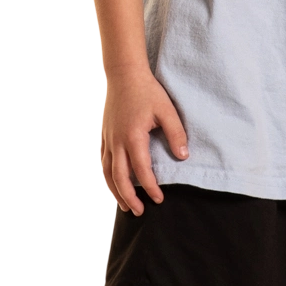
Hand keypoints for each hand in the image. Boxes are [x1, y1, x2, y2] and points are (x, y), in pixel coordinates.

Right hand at [100, 67, 188, 214]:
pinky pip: (103, 162)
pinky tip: (114, 183)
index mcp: (133, 137)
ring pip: (107, 173)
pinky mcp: (104, 135)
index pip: (142, 171)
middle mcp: (117, 142)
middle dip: (129, 198)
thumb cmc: (148, 91)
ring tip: (125, 206)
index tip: (159, 199)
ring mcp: (108, 139)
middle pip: (119, 179)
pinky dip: (108, 176)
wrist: (124, 74)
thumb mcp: (167, 110)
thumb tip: (183, 157)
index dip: (151, 188)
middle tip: (140, 212)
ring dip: (116, 191)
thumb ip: (176, 134)